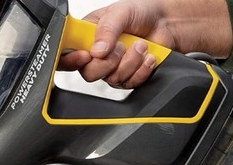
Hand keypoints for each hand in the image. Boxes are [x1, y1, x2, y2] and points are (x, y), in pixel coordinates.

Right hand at [58, 0, 232, 88]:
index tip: (86, 55)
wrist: (166, 23)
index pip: (66, 55)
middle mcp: (96, 55)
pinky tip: (146, 57)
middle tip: (121, 46)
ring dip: (130, 62)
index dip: (71, 61)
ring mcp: (111, 68)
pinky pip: (129, 83)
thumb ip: (107, 29)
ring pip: (111, 79)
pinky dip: (141, 70)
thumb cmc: (141, 13)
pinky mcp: (126, 77)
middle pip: (88, 73)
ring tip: (140, 45)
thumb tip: (97, 50)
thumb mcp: (120, 12)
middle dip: (109, 61)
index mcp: (85, 37)